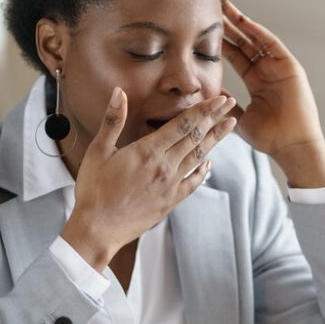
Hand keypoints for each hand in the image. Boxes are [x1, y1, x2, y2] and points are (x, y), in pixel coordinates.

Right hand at [60, 87, 237, 270]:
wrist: (98, 230)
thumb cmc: (93, 191)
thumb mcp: (98, 152)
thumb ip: (112, 121)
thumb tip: (119, 93)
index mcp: (148, 151)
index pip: (183, 124)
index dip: (204, 109)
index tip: (219, 98)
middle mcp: (164, 167)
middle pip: (196, 137)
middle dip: (215, 118)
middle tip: (231, 103)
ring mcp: (170, 185)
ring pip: (199, 157)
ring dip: (215, 139)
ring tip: (230, 125)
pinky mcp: (170, 201)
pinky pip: (193, 183)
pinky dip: (203, 171)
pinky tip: (209, 163)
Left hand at [221, 0, 324, 187]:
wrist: (291, 146)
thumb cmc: (269, 138)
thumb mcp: (239, 118)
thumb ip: (225, 103)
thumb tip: (207, 91)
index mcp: (257, 82)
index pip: (236, 56)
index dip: (221, 43)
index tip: (203, 30)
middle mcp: (268, 71)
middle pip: (245, 43)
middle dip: (228, 27)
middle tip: (211, 9)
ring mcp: (279, 67)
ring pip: (256, 39)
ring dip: (241, 23)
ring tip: (224, 6)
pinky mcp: (290, 67)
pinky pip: (272, 44)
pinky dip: (257, 31)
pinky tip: (243, 21)